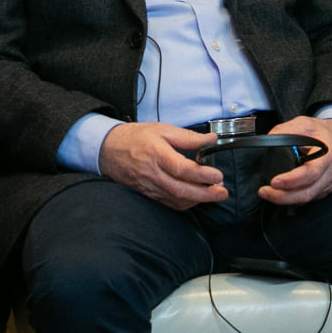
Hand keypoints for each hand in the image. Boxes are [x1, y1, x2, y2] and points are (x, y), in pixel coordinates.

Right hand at [100, 122, 225, 209]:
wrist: (109, 149)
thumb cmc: (136, 137)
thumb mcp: (162, 129)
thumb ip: (188, 137)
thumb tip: (210, 140)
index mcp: (156, 154)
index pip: (182, 169)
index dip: (202, 175)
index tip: (217, 175)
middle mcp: (152, 174)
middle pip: (182, 190)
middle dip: (206, 194)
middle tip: (222, 192)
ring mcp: (149, 187)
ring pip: (177, 200)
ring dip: (198, 200)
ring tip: (214, 195)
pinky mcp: (148, 194)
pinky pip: (169, 203)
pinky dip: (185, 204)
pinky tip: (196, 198)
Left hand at [259, 116, 331, 207]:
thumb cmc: (323, 133)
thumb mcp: (304, 124)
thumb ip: (286, 130)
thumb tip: (268, 140)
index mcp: (327, 156)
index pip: (310, 173)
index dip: (291, 180)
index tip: (274, 182)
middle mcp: (329, 174)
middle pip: (306, 193)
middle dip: (282, 197)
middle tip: (264, 192)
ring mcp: (328, 185)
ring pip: (306, 199)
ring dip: (285, 200)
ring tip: (267, 193)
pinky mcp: (324, 190)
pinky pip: (308, 199)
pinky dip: (293, 199)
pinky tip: (281, 194)